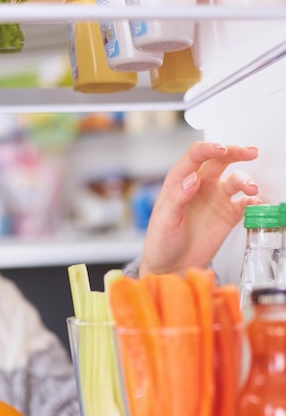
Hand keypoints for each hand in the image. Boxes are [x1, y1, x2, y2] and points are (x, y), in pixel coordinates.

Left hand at [139, 141, 260, 276]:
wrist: (171, 267)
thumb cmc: (161, 242)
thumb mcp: (163, 221)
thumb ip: (176, 198)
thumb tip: (192, 178)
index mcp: (179, 182)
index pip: (195, 157)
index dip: (209, 149)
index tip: (221, 149)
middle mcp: (199, 186)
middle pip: (219, 160)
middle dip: (235, 153)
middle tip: (250, 152)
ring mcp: (215, 199)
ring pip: (234, 180)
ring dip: (245, 180)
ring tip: (252, 189)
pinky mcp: (227, 215)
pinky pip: (244, 203)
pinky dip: (252, 200)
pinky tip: (255, 203)